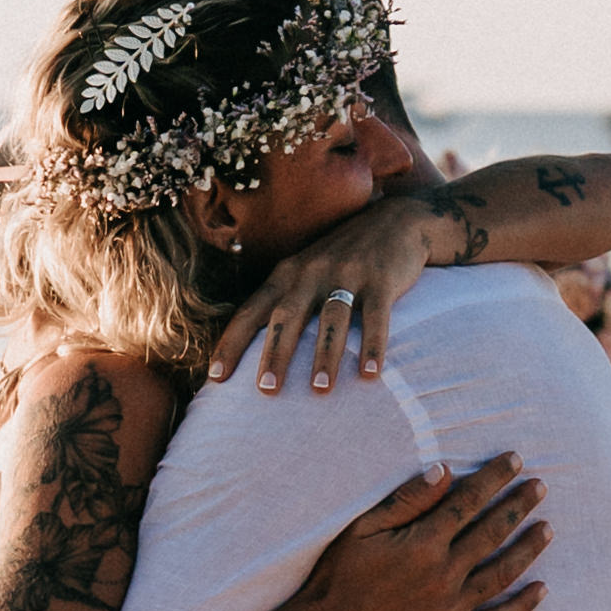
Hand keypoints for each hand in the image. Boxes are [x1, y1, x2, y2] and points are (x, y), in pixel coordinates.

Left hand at [211, 195, 448, 393]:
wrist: (395, 220)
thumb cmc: (343, 258)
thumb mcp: (306, 270)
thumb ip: (284, 301)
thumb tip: (257, 351)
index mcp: (287, 274)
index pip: (251, 312)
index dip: (232, 343)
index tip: (215, 378)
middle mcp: (312, 272)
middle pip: (287, 316)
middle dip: (275, 354)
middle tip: (266, 390)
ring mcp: (347, 274)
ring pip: (331, 318)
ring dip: (324, 356)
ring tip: (320, 390)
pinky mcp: (381, 279)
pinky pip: (376, 317)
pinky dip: (373, 346)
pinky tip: (370, 374)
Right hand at [287, 454, 551, 610]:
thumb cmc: (340, 573)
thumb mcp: (363, 527)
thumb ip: (407, 500)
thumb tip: (445, 470)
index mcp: (423, 543)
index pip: (468, 502)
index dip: (494, 478)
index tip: (515, 460)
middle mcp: (443, 574)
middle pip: (492, 533)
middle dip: (519, 506)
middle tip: (541, 486)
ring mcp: (450, 608)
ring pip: (501, 574)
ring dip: (528, 549)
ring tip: (549, 529)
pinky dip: (521, 607)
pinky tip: (542, 589)